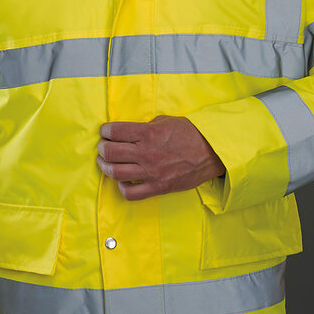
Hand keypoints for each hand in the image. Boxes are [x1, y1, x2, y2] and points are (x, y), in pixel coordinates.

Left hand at [97, 115, 224, 200]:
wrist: (211, 153)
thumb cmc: (191, 135)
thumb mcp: (167, 121)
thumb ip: (147, 126)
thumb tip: (131, 131)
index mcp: (148, 133)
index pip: (114, 131)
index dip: (105, 131)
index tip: (105, 132)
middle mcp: (146, 153)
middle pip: (110, 152)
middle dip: (102, 148)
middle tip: (103, 146)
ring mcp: (151, 172)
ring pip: (115, 173)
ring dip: (105, 167)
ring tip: (105, 163)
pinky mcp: (158, 187)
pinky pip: (131, 193)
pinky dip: (122, 187)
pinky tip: (122, 181)